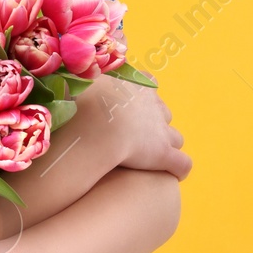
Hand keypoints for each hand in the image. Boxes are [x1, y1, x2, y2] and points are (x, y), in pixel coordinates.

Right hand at [70, 74, 191, 180]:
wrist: (93, 125)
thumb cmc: (82, 103)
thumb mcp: (80, 82)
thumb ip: (83, 80)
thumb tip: (71, 77)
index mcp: (136, 87)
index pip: (148, 84)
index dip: (141, 98)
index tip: (127, 107)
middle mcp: (153, 105)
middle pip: (163, 113)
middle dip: (154, 123)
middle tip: (133, 136)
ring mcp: (161, 130)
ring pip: (175, 137)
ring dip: (166, 146)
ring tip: (150, 159)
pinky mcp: (163, 154)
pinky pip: (181, 164)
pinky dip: (178, 169)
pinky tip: (172, 175)